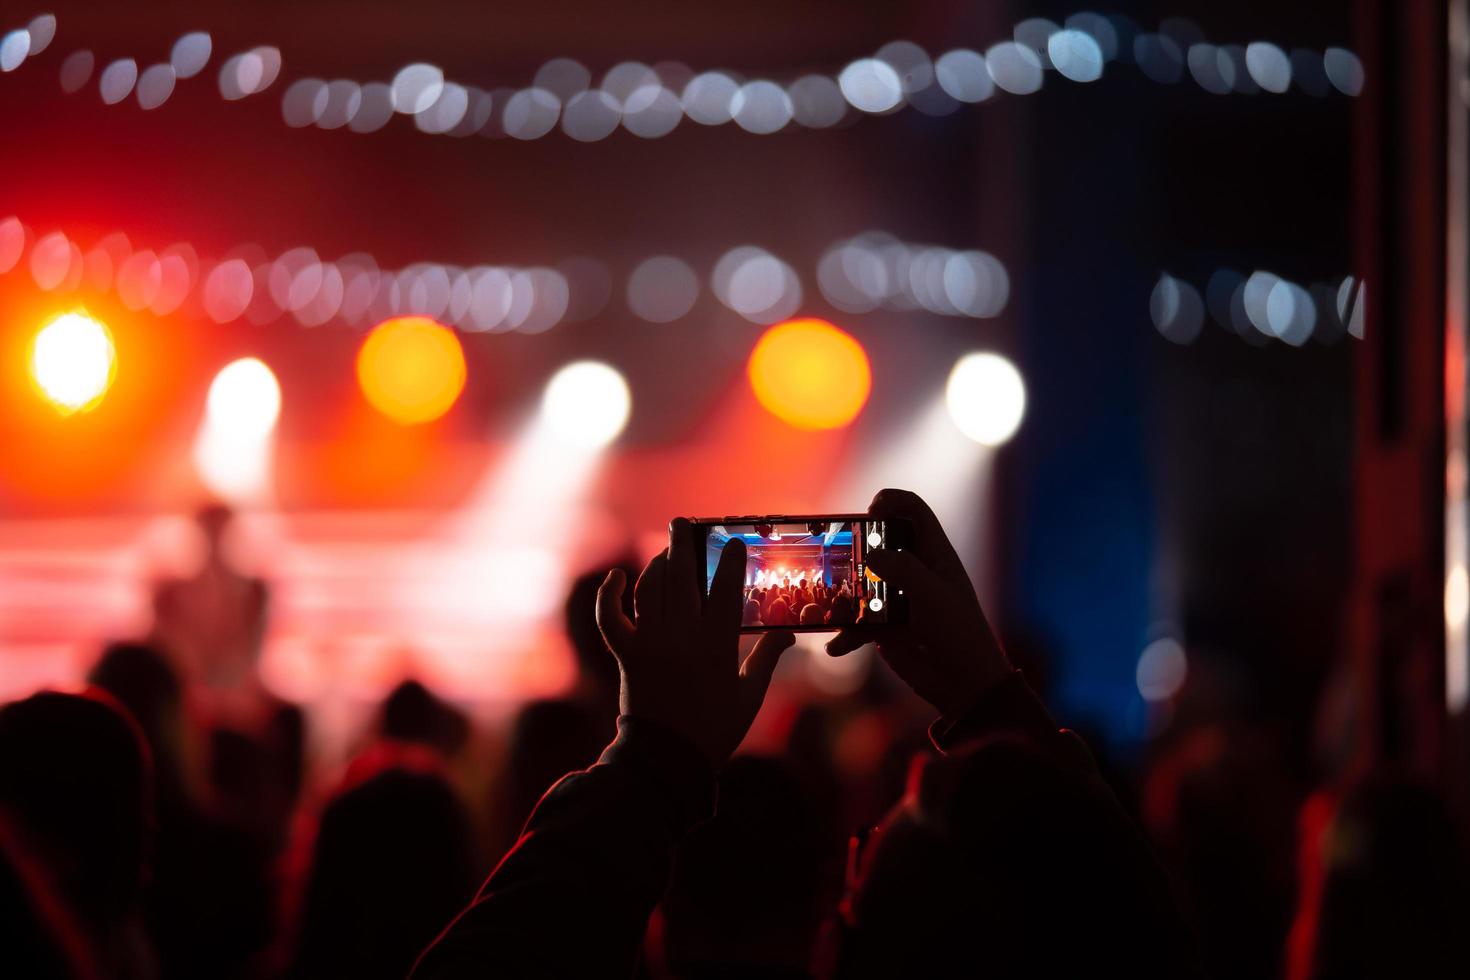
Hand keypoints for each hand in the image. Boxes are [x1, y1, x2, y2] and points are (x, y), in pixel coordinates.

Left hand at [596, 518, 795, 765]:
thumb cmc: (714, 731)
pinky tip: (617, 576)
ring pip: (651, 588)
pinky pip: (610, 617)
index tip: (734, 542)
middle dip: (684, 543)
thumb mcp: (750, 697)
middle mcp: (681, 637)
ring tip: (667, 551)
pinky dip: (609, 594)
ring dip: (657, 564)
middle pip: (682, 576)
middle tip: (685, 522)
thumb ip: (768, 659)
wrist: (668, 761)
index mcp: (716, 645)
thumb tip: (789, 633)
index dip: (730, 560)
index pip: (726, 588)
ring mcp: (650, 643)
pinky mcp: (626, 655)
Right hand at [827, 488, 1010, 721]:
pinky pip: (858, 622)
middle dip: (855, 546)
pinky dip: (846, 633)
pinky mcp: (886, 626)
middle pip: (878, 542)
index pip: (913, 510)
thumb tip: (871, 555)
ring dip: (844, 593)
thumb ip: (903, 570)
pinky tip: (837, 646)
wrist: (965, 684)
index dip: (891, 501)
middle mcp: (914, 571)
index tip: (869, 512)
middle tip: (838, 556)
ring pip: (861, 582)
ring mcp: (898, 598)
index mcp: (934, 554)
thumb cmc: (959, 633)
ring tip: (827, 603)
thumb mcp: (932, 595)